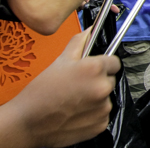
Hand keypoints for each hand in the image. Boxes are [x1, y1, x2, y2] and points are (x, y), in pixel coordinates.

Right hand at [10, 29, 120, 146]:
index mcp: (94, 69)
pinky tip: (77, 112)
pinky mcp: (101, 124)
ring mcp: (103, 107)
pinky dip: (94, 114)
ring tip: (75, 100)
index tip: (96, 69)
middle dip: (99, 81)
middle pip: (110, 80)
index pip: (114, 62)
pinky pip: (103, 115)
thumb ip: (79, 43)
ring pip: (106, 98)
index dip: (105, 64)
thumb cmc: (41, 92)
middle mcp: (102, 87)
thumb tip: (90, 31)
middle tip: (80, 85)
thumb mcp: (60, 61)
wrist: (28, 122)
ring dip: (96, 98)